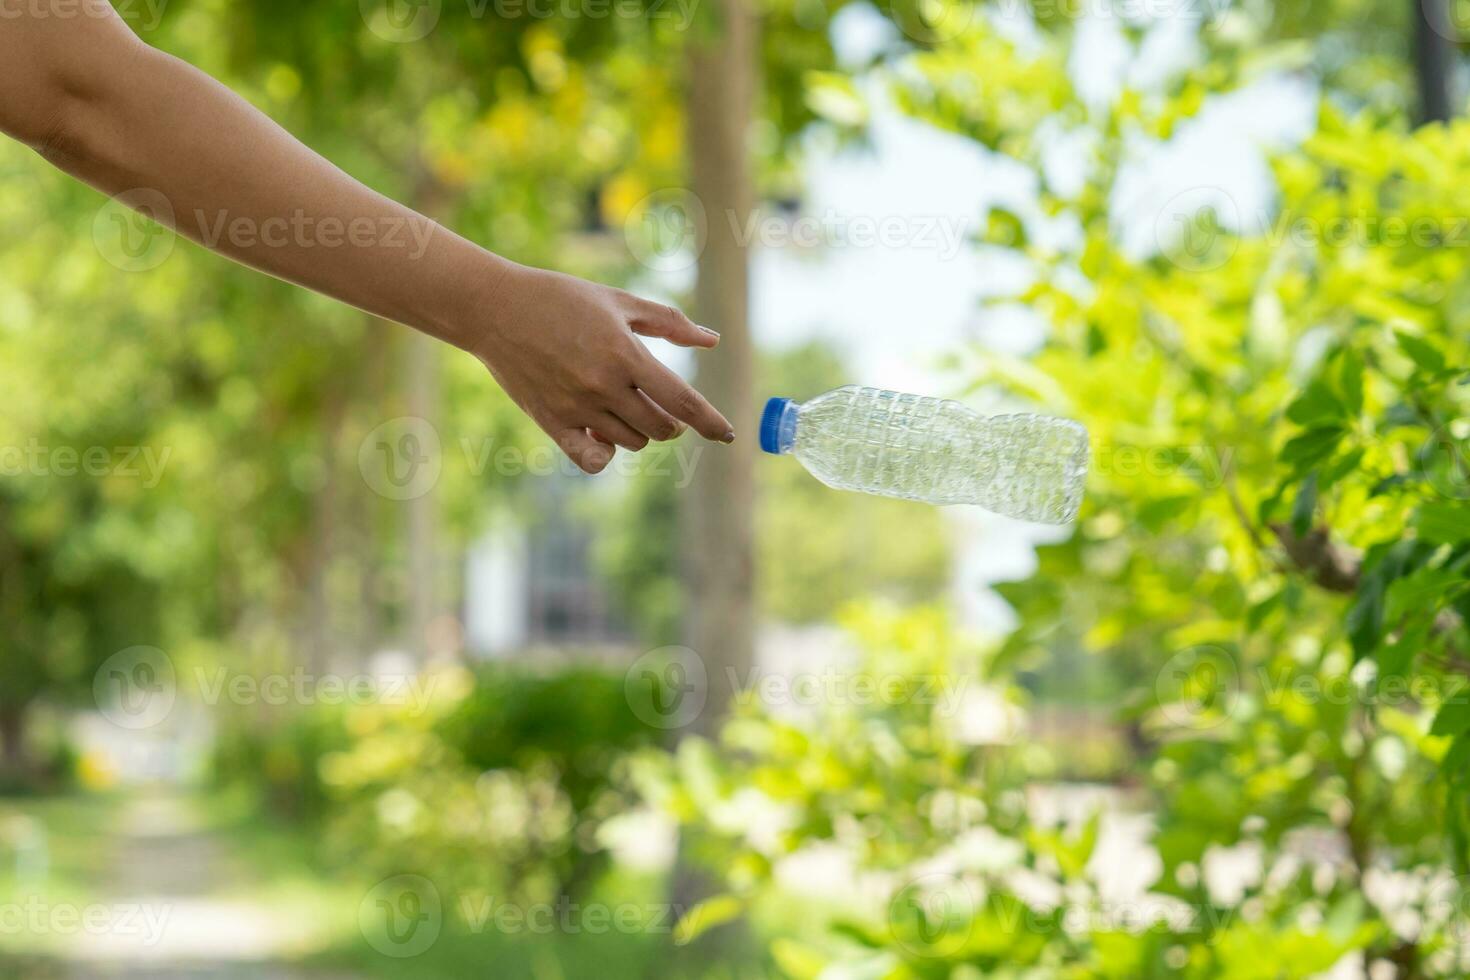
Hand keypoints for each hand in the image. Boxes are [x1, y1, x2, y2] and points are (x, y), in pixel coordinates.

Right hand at [473, 263, 734, 473]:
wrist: (494, 308)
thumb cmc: (561, 298)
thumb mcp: (619, 301)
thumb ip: (669, 322)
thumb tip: (712, 341)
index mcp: (625, 355)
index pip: (683, 401)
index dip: (711, 421)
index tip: (727, 433)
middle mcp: (603, 386)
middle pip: (662, 428)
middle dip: (672, 421)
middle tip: (659, 402)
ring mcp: (576, 408)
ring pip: (632, 442)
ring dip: (639, 430)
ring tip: (622, 404)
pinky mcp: (551, 423)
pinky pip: (592, 460)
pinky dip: (606, 454)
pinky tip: (602, 433)